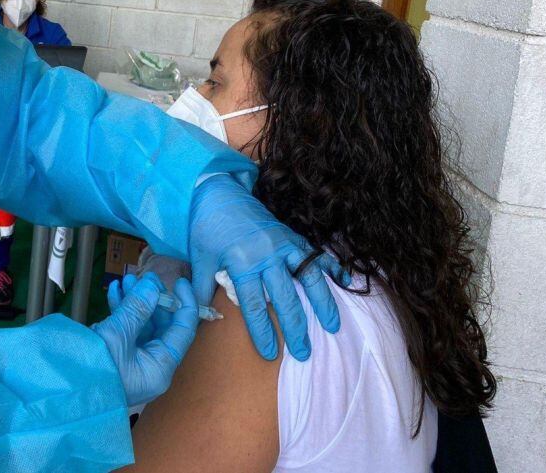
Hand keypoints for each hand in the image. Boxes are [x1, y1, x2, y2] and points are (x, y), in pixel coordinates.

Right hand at [92, 273, 197, 406]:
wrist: (61, 389)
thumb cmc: (94, 368)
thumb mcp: (117, 335)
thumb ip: (137, 308)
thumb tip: (153, 286)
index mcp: (160, 368)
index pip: (183, 332)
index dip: (184, 304)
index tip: (178, 282)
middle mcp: (150, 366)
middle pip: (161, 326)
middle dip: (152, 299)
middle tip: (143, 277)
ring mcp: (133, 362)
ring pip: (142, 325)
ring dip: (135, 302)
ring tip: (125, 280)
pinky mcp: (116, 357)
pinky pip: (125, 330)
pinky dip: (121, 310)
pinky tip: (114, 291)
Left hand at [190, 175, 346, 361]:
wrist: (218, 192)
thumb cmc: (206, 228)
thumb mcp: (200, 259)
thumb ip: (203, 290)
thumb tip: (204, 318)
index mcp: (241, 263)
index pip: (253, 305)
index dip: (262, 331)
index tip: (269, 353)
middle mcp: (266, 255)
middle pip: (285, 297)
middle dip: (296, 328)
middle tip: (304, 352)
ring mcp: (283, 244)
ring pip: (308, 277)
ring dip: (322, 303)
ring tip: (332, 326)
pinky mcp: (292, 235)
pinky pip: (316, 254)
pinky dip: (332, 268)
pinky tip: (345, 283)